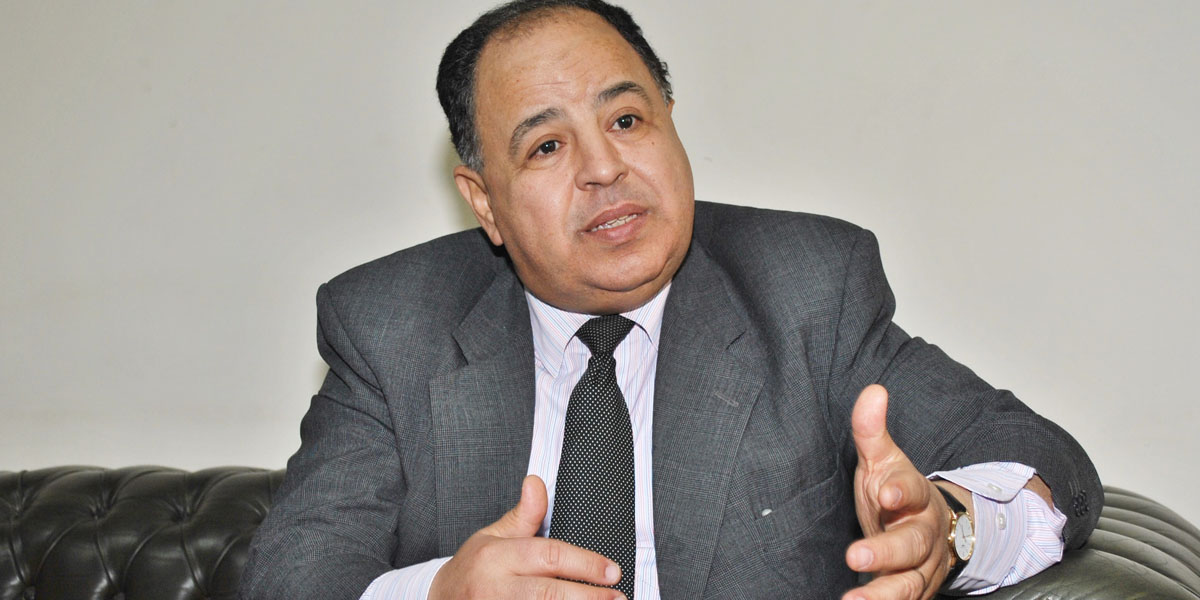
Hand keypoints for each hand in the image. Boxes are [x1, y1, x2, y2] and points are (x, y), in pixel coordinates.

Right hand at [429, 475, 625, 599]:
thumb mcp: (493, 536)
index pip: (547, 556)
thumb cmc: (473, 568)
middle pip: (548, 593)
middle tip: (616, 597)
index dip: (584, 563)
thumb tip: (537, 483)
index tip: (611, 570)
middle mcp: (495, 587)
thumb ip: (522, 515)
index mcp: (496, 557)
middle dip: (587, 597)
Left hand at [842, 385, 952, 599]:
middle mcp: (924, 534)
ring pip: (908, 584)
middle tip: (855, 556)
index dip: (900, 490)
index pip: (912, 490)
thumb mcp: (883, 461)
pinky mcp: (915, 591)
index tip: (884, 493)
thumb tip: (873, 391)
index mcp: (915, 496)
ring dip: (882, 595)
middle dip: (885, 552)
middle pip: (911, 545)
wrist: (931, 530)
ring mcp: (922, 568)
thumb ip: (871, 431)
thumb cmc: (896, 493)